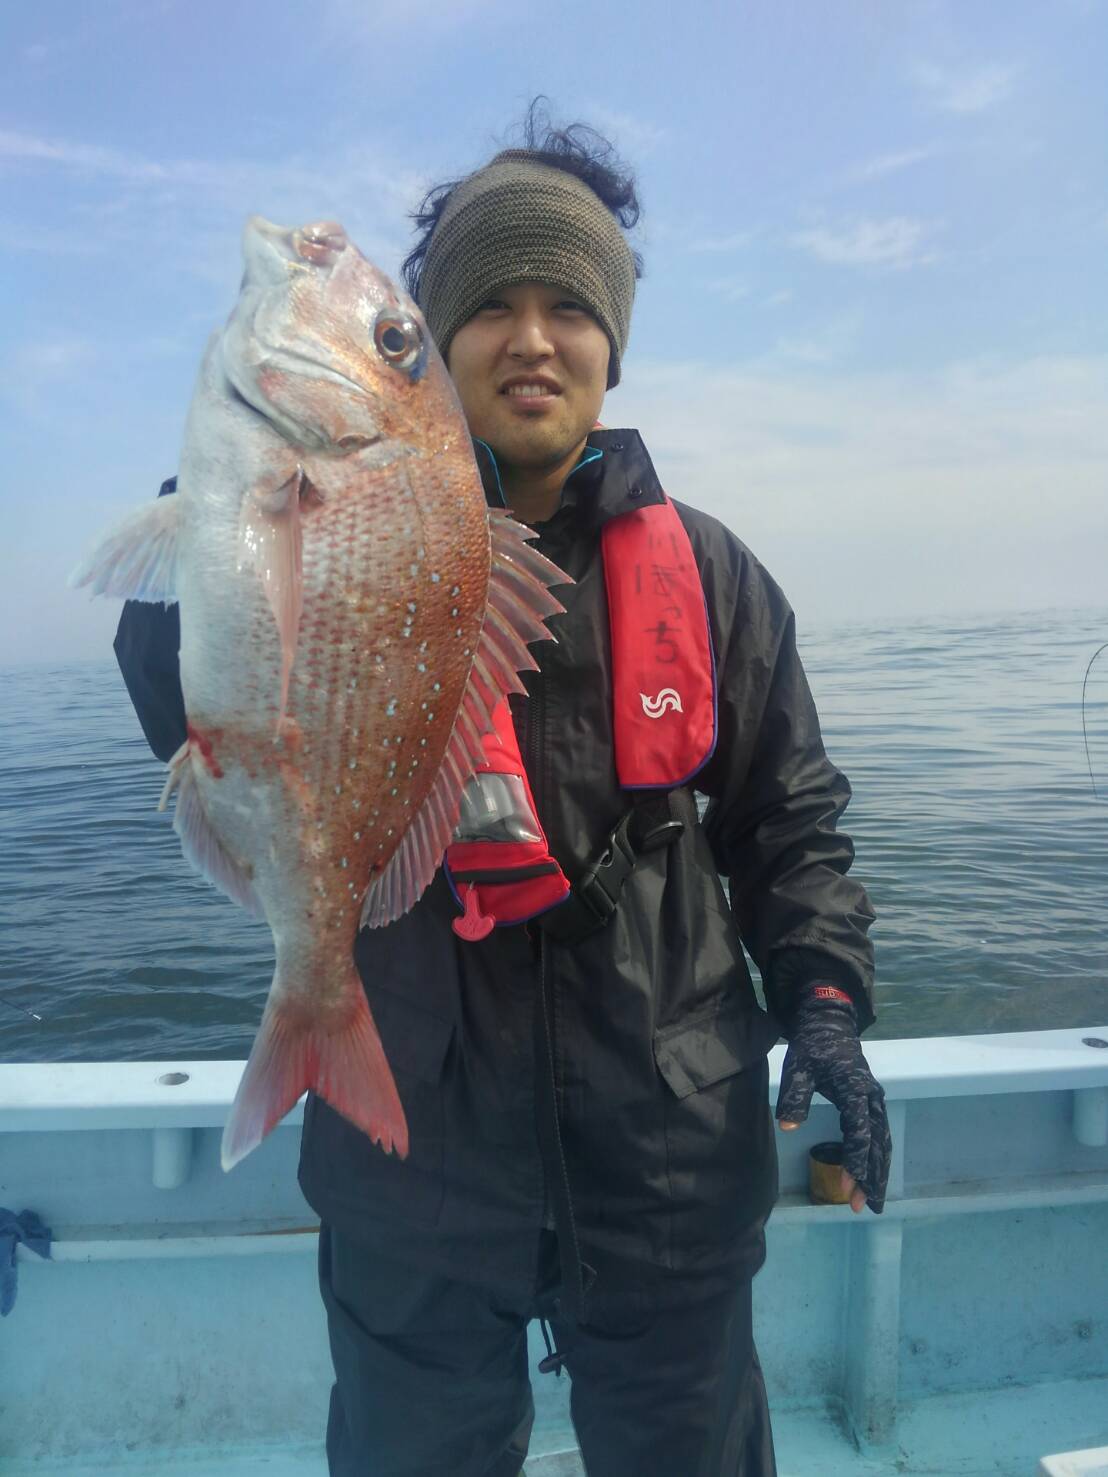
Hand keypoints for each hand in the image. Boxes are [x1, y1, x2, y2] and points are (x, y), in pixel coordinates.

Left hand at [775, 985, 891, 1213]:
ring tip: (869, 1202)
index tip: (849, 1184)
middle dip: (872, 1176)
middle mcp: (871, 1098)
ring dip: (877, 1172)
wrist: (830, 1024)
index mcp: (855, 1089)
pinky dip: (875, 1159)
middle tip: (865, 1206)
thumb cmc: (813, 1046)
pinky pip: (877, 1136)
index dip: (856, 1159)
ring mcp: (873, 1101)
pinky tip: (866, 1179)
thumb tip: (788, 1125)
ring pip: (881, 1143)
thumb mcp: (798, 1065)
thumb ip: (795, 1095)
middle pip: (878, 1143)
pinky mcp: (869, 1105)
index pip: (859, 1131)